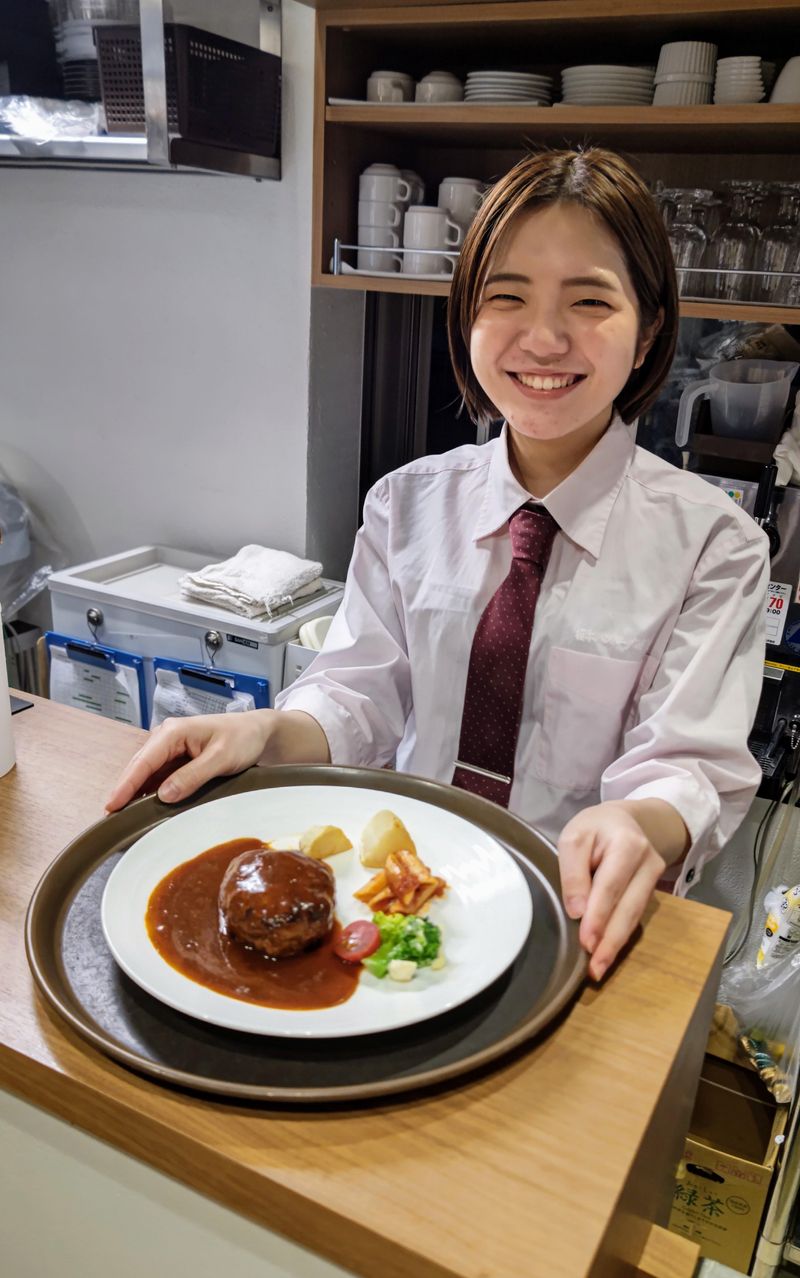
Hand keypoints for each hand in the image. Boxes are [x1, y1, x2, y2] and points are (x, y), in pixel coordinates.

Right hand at [105, 708, 329, 811]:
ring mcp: (170, 749)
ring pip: (147, 774)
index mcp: (173, 732)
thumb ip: (193, 776)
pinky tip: (145, 809)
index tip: (111, 806)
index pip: (143, 761)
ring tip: (124, 819)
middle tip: (111, 820)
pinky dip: (151, 792)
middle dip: (125, 792)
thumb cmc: (243, 738)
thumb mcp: (221, 758)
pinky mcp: (177, 759)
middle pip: (140, 768)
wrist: (259, 732)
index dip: (126, 785)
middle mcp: (166, 737)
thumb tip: (164, 795)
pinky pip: (159, 777)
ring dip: (137, 794)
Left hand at [557, 802, 669, 982]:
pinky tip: (607, 952)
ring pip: (634, 916)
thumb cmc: (595, 828)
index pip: (610, 886)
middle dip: (610, 940)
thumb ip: (573, 872)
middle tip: (594, 968)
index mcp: (627, 844)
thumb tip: (577, 912)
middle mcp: (648, 862)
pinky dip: (621, 935)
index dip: (598, 916)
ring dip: (616, 944)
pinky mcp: (653, 890)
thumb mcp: (574, 837)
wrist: (625, 821)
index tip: (585, 941)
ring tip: (599, 968)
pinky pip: (635, 915)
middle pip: (628, 907)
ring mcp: (654, 878)